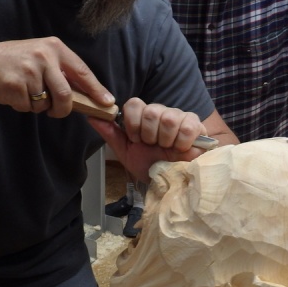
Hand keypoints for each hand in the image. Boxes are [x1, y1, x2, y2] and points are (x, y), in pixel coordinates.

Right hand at [0, 37, 113, 114]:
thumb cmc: (18, 61)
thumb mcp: (43, 55)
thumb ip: (62, 70)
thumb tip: (88, 94)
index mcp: (55, 48)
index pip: (82, 72)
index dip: (96, 89)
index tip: (107, 102)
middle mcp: (44, 57)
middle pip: (65, 95)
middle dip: (62, 109)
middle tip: (56, 111)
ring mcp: (29, 71)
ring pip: (45, 104)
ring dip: (37, 105)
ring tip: (27, 91)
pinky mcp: (15, 85)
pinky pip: (27, 107)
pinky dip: (23, 106)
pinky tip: (16, 93)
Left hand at [87, 98, 208, 181]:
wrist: (172, 183)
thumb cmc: (150, 166)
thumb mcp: (126, 152)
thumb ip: (110, 133)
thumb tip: (91, 115)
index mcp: (143, 116)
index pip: (134, 103)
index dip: (133, 123)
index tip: (136, 140)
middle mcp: (161, 112)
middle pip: (150, 111)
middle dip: (149, 135)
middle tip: (153, 146)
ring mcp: (180, 116)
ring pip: (168, 117)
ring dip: (165, 140)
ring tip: (168, 150)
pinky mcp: (196, 124)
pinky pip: (187, 125)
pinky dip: (181, 142)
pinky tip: (181, 149)